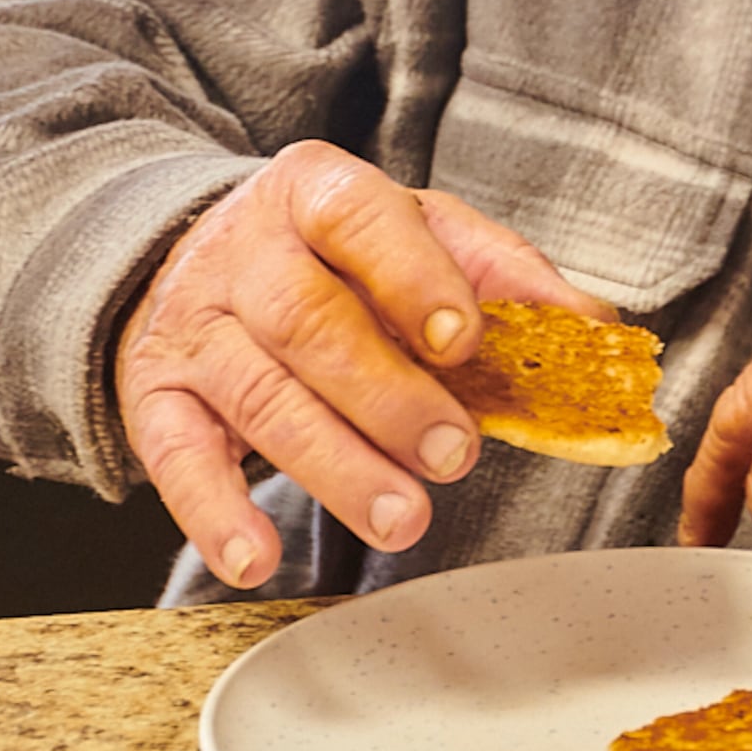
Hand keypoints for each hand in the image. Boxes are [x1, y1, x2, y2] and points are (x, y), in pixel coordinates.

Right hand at [116, 143, 605, 588]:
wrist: (192, 249)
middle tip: (453, 454)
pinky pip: (175, 456)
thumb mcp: (414, 232)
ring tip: (401, 515)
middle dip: (388, 397)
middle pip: (312, 324)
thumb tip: (596, 326)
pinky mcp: (155, 393)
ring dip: (334, 465)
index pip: (364, 223)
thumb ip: (502, 273)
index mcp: (319, 192)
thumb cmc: (330, 253)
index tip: (465, 341)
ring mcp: (195, 324)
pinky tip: (256, 558)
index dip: (415, 282)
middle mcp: (247, 252)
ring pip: (260, 395)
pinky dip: (215, 513)